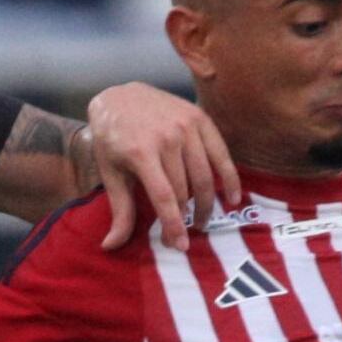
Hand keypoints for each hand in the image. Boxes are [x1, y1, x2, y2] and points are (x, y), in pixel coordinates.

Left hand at [84, 82, 242, 249]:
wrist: (120, 95)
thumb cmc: (112, 138)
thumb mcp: (110, 172)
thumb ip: (119, 209)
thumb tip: (111, 246)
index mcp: (140, 151)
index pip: (165, 197)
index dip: (174, 225)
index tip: (180, 245)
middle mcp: (167, 137)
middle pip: (185, 189)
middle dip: (186, 218)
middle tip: (185, 235)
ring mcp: (186, 126)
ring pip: (204, 175)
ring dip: (206, 203)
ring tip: (202, 220)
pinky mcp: (200, 118)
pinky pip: (220, 154)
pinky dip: (230, 178)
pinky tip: (232, 198)